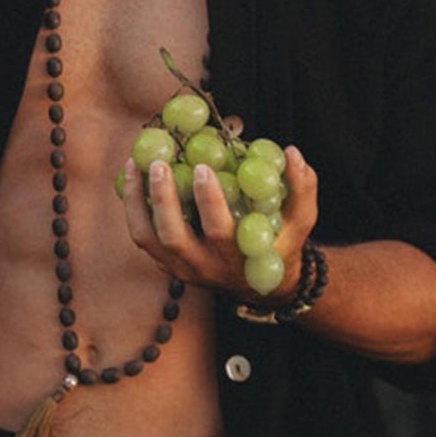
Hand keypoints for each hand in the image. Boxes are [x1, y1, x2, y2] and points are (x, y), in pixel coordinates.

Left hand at [120, 145, 319, 306]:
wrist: (258, 284)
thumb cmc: (280, 244)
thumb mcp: (300, 221)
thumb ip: (302, 188)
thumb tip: (291, 152)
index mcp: (236, 258)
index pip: (218, 231)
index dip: (209, 200)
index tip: (202, 167)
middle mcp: (203, 267)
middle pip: (172, 237)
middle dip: (162, 199)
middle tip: (158, 163)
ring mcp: (180, 269)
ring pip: (148, 238)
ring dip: (136, 201)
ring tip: (134, 165)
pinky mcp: (165, 264)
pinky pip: (143, 237)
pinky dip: (134, 207)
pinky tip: (133, 176)